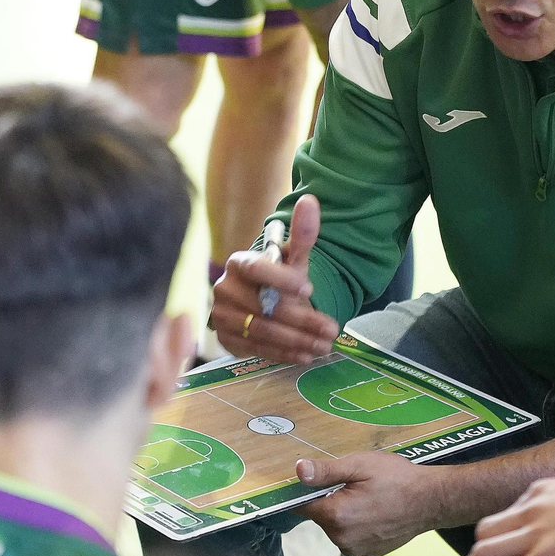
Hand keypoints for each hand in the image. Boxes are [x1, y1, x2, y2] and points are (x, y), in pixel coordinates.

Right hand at [210, 195, 337, 363]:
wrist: (263, 302)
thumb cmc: (279, 279)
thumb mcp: (293, 259)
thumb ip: (302, 234)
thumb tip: (309, 200)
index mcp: (239, 263)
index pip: (256, 269)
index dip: (282, 279)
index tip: (310, 288)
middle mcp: (224, 288)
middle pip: (264, 307)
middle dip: (302, 319)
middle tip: (331, 328)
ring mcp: (222, 316)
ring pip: (262, 331)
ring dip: (297, 340)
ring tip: (323, 344)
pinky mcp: (226, 339)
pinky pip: (256, 348)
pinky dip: (283, 353)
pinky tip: (304, 355)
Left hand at [298, 452, 451, 555]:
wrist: (430, 500)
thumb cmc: (398, 479)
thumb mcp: (359, 465)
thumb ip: (325, 471)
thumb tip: (299, 470)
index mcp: (336, 515)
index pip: (301, 505)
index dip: (306, 490)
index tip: (318, 480)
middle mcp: (342, 538)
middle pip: (319, 515)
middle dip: (329, 499)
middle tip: (353, 486)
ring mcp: (354, 550)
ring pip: (334, 527)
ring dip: (342, 513)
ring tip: (367, 498)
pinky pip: (348, 538)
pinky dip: (354, 526)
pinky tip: (372, 513)